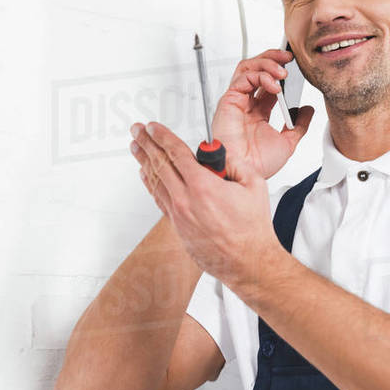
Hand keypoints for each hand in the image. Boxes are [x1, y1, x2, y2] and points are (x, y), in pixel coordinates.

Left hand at [130, 121, 280, 288]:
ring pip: (155, 182)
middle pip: (160, 164)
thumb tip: (218, 153)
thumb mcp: (253, 184)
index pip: (176, 153)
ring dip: (143, 161)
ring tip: (136, 147)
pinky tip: (146, 175)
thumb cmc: (252, 229)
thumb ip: (235, 162)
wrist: (248, 262)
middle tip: (137, 131)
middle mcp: (186, 200)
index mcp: (203, 186)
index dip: (162, 136)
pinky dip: (150, 183)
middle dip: (146, 143)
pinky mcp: (178, 227)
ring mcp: (179, 215)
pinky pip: (159, 199)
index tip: (153, 127)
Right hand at [211, 48, 313, 180]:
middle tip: (289, 57)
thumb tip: (307, 109)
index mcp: (258, 112)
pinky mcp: (229, 100)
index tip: (296, 66)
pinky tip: (274, 85)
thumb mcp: (288, 142)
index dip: (280, 71)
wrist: (246, 173)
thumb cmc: (258, 164)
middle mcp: (246, 103)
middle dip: (272, 58)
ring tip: (283, 71)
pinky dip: (260, 76)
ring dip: (266, 64)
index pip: (268, 82)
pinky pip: (243, 77)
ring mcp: (237, 100)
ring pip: (247, 68)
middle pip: (256, 69)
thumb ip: (299, 125)